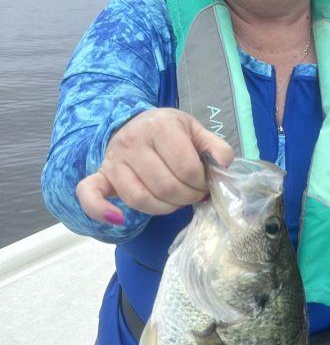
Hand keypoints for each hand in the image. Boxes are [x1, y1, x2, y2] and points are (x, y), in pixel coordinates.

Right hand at [76, 108, 233, 223]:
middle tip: (194, 194)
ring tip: (175, 201)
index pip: (186, 168)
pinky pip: (90, 195)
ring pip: (140, 198)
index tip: (204, 183)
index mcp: (160, 126)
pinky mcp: (100, 175)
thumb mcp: (196, 131)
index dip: (201, 183)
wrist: (138, 124)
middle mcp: (132, 141)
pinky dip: (101, 211)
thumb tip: (223, 166)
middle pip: (165, 186)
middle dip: (187, 197)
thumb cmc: (171, 132)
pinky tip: (118, 220)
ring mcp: (113, 159)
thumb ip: (215, 147)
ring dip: (164, 208)